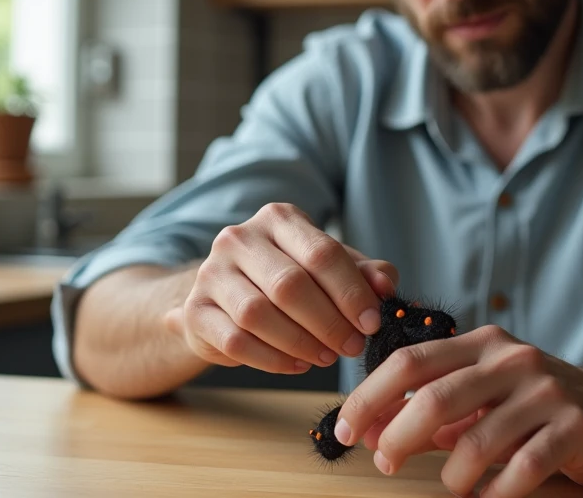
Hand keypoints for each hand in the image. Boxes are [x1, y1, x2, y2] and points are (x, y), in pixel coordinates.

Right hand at [164, 202, 397, 373]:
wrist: (226, 298)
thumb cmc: (291, 278)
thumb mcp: (331, 269)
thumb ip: (365, 273)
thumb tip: (387, 286)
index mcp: (279, 218)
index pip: (322, 253)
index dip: (352, 292)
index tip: (373, 322)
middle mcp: (239, 237)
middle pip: (290, 285)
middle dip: (329, 322)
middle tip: (352, 346)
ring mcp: (211, 272)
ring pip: (259, 314)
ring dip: (301, 343)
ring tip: (326, 357)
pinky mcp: (195, 310)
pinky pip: (236, 341)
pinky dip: (273, 359)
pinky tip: (297, 364)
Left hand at [332, 325, 582, 496]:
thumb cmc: (538, 406)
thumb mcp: (484, 397)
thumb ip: (434, 408)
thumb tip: (370, 429)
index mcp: (483, 345)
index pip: (410, 362)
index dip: (370, 396)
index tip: (344, 429)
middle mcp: (512, 359)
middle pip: (435, 398)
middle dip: (398, 437)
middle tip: (385, 464)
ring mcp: (545, 391)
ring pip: (476, 440)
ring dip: (453, 476)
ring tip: (453, 487)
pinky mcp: (573, 426)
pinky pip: (523, 468)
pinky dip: (496, 494)